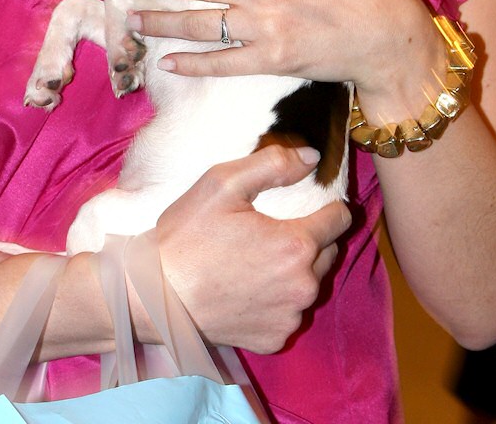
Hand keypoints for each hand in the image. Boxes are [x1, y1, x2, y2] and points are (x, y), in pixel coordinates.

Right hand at [157, 144, 350, 352]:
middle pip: (328, 253)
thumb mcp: (223, 183)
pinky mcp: (274, 340)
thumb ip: (273, 164)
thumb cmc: (188, 236)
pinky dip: (276, 301)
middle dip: (310, 239)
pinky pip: (288, 313)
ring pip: (309, 284)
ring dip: (294, 271)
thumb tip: (311, 157)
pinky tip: (248, 288)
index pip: (339, 220)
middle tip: (273, 230)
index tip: (311, 204)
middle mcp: (302, 286)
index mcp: (296, 245)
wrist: (155, 296)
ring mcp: (289, 318)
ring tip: (257, 259)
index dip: (328, 206)